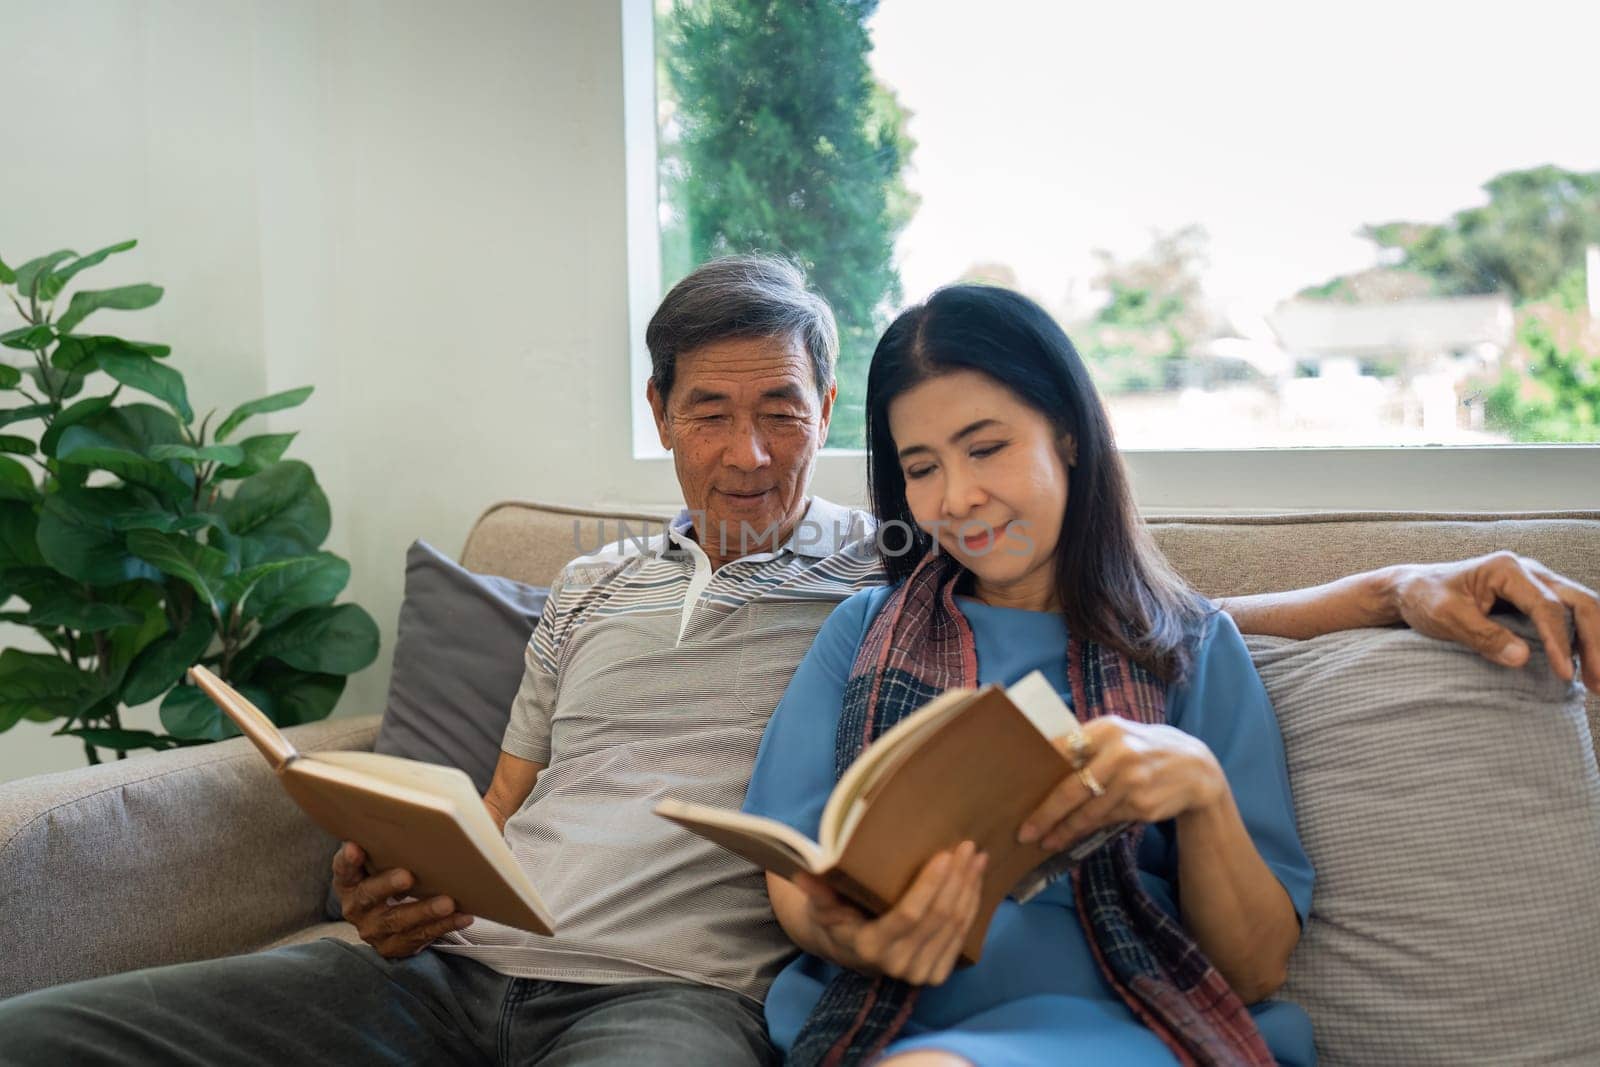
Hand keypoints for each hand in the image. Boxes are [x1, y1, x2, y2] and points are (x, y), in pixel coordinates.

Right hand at [332, 842, 473, 957]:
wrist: (390, 921)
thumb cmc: (389, 877)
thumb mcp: (381, 863)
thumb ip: (387, 846)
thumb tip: (412, 812)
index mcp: (349, 882)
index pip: (343, 869)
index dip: (348, 860)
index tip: (356, 847)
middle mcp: (356, 908)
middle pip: (369, 896)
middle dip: (388, 885)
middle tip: (407, 876)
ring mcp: (374, 930)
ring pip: (399, 920)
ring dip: (425, 910)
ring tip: (447, 902)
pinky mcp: (394, 946)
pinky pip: (421, 936)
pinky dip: (444, 925)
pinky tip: (463, 915)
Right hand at [790, 842, 986, 985]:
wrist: (851, 951)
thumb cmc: (837, 918)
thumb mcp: (822, 904)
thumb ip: (817, 891)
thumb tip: (802, 875)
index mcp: (871, 946)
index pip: (909, 915)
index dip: (930, 885)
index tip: (944, 855)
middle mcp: (898, 965)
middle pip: (938, 918)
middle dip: (957, 880)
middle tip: (966, 847)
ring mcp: (920, 973)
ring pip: (954, 926)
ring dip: (969, 889)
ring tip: (976, 857)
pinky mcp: (936, 973)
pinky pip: (961, 937)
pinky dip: (972, 906)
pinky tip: (976, 880)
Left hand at [1018, 716, 1223, 851]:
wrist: (1195, 769)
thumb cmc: (1143, 748)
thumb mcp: (1118, 735)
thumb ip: (1086, 746)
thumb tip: (1040, 764)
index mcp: (1106, 729)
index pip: (1062, 749)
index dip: (1036, 770)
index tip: (1015, 788)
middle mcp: (1119, 753)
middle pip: (1071, 789)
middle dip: (1044, 814)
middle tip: (1024, 832)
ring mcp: (1132, 782)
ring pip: (1088, 812)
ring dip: (1063, 830)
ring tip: (1045, 840)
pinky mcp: (1142, 805)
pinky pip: (1106, 820)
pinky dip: (1087, 829)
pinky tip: (1073, 835)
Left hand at [1390, 552, 1598, 689]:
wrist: (1410, 589)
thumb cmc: (1424, 598)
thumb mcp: (1445, 617)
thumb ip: (1482, 635)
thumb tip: (1522, 657)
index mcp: (1506, 570)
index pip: (1547, 606)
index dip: (1559, 642)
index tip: (1564, 674)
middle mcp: (1527, 572)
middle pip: (1580, 602)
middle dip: (1596, 641)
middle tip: (1598, 682)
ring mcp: (1533, 584)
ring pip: (1581, 608)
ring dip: (1594, 643)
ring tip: (1597, 683)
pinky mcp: (1532, 599)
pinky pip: (1568, 616)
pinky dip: (1580, 640)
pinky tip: (1580, 667)